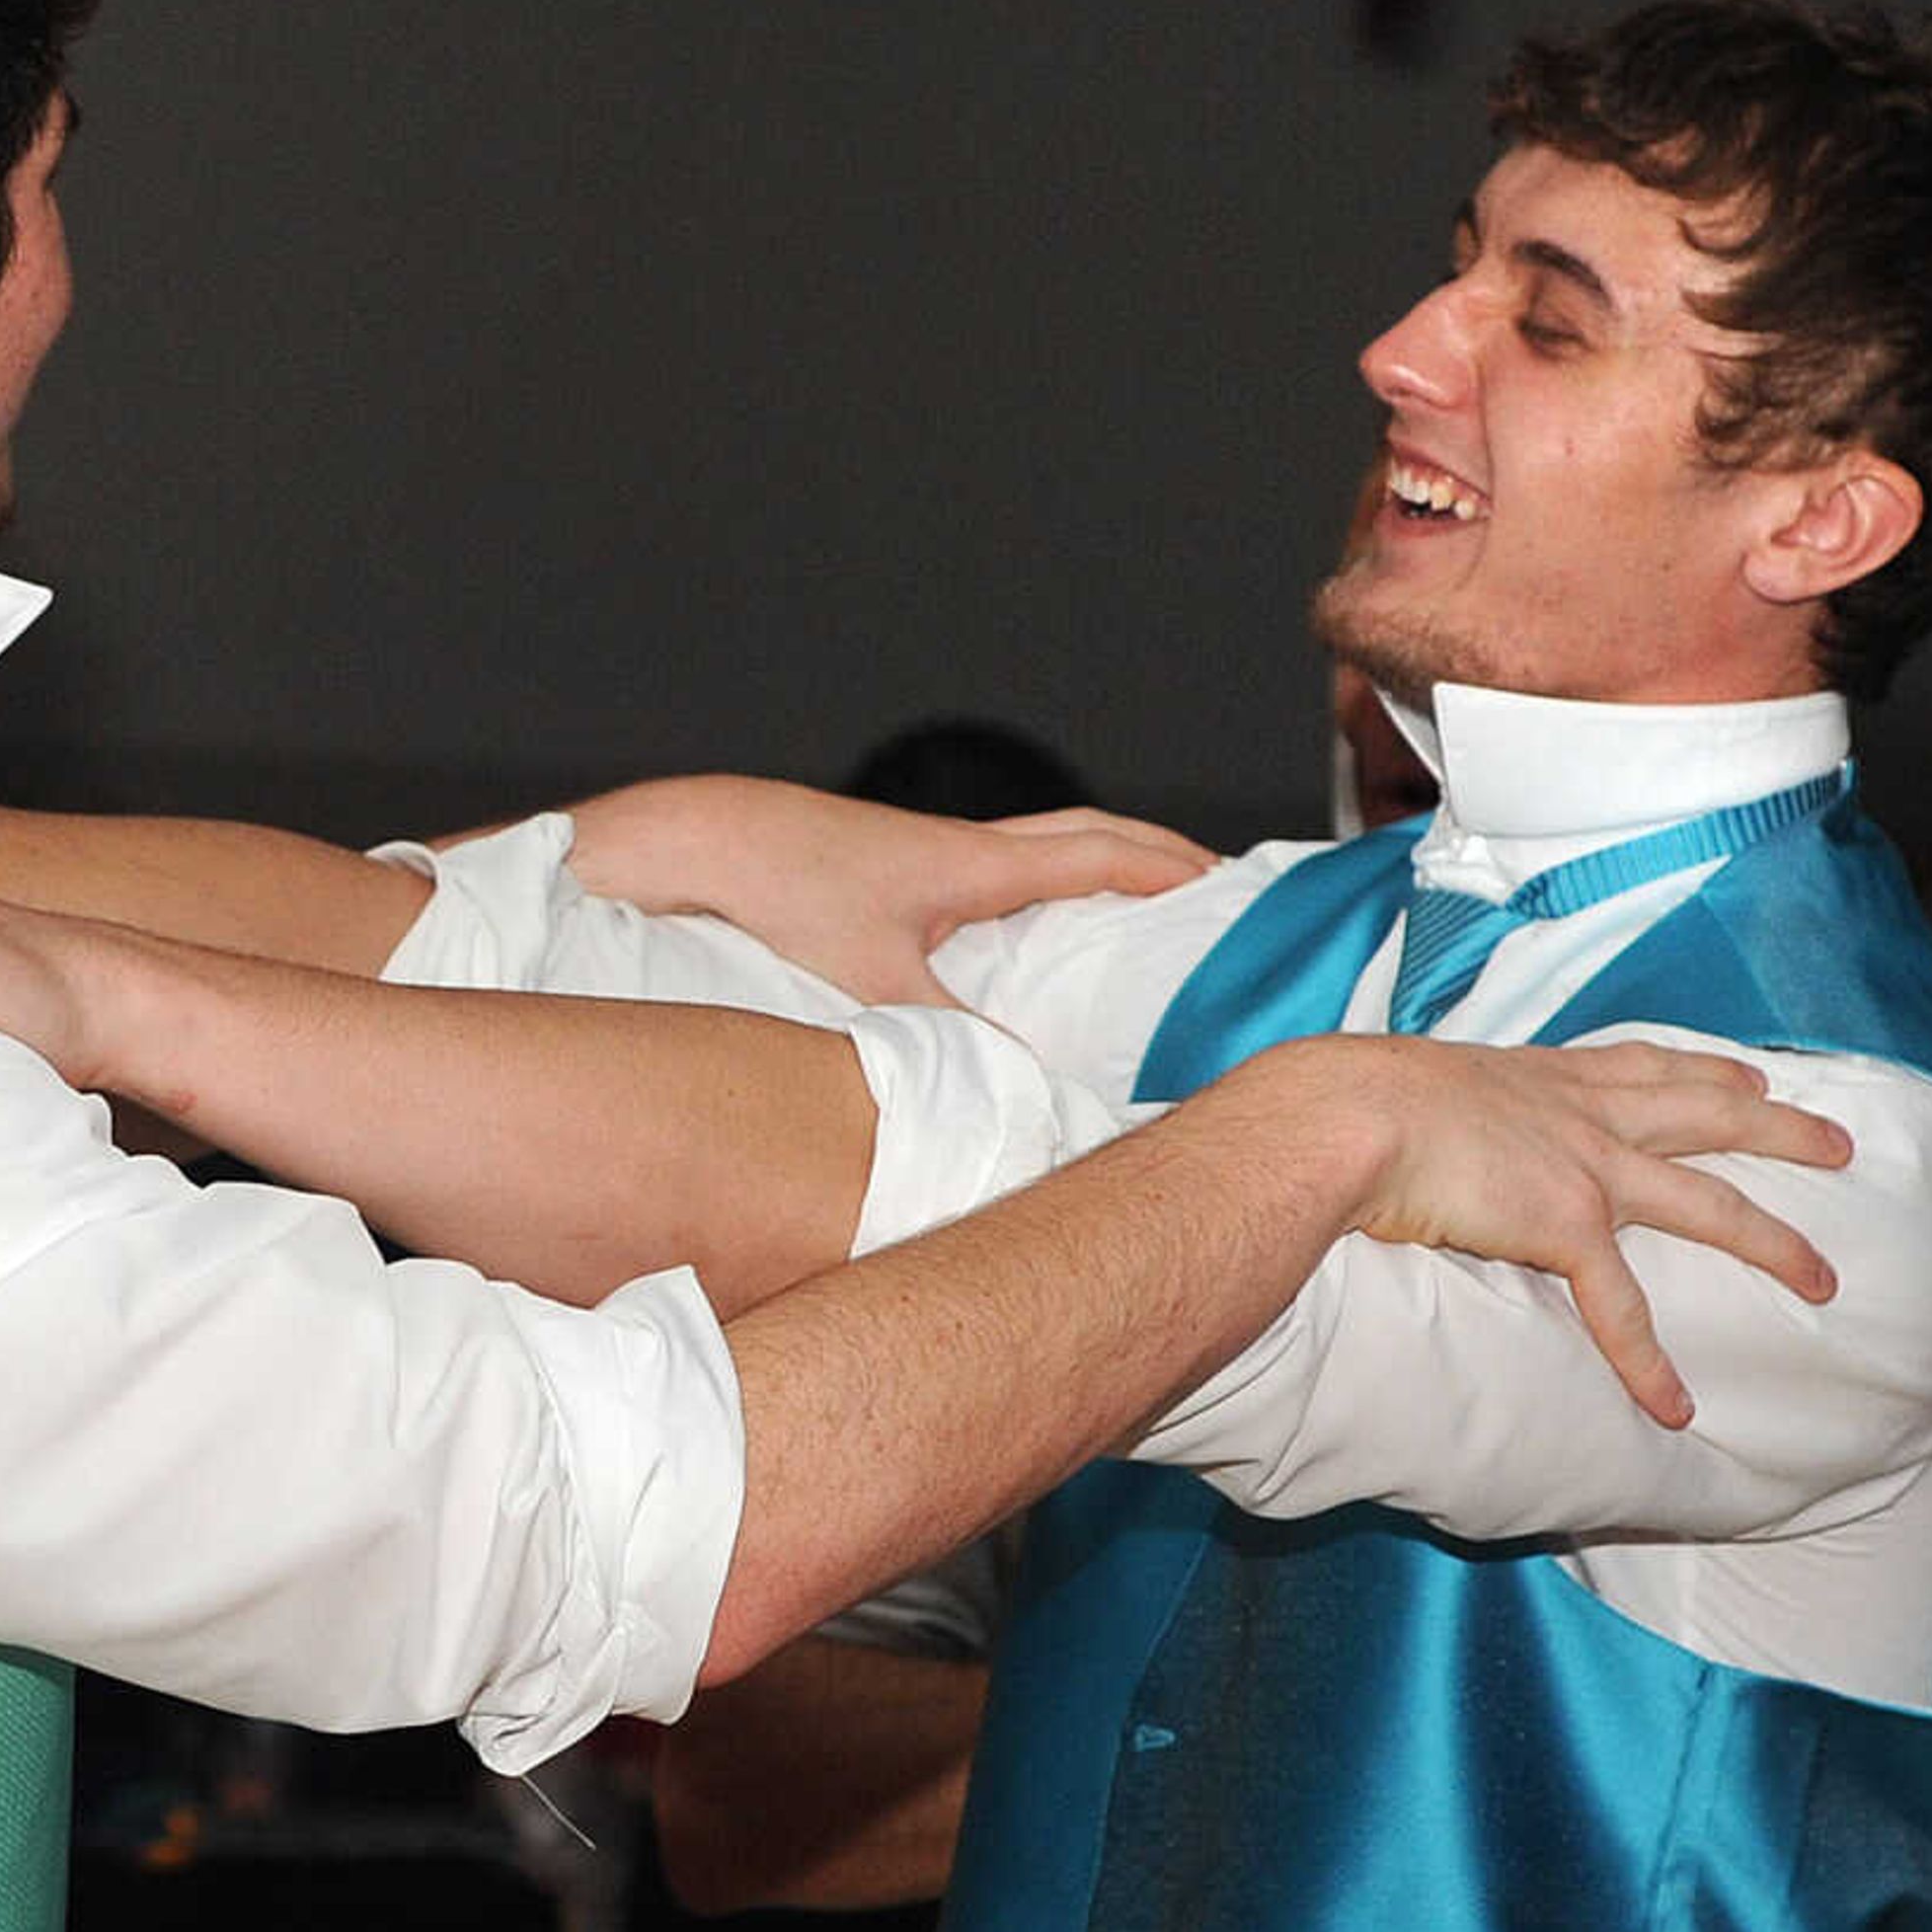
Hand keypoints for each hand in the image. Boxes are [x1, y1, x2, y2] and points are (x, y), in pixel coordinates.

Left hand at [562, 774, 1212, 1004]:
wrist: (694, 846)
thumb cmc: (778, 892)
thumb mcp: (878, 983)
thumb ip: (955, 1041)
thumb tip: (1023, 1094)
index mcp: (975, 862)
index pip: (1103, 855)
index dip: (1174, 873)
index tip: (1238, 892)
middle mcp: (961, 849)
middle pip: (1085, 836)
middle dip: (1157, 860)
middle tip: (1217, 895)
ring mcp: (927, 855)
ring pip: (1037, 851)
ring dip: (1096, 872)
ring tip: (1144, 921)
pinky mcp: (891, 872)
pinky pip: (991, 875)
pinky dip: (1033, 895)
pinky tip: (1026, 943)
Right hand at [1223, 1033, 1851, 1427]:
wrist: (1341, 1116)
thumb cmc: (1344, 1101)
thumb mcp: (1399, 1086)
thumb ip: (1419, 1108)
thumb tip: (1380, 1127)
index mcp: (1540, 1076)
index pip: (1642, 1065)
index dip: (1702, 1068)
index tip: (1748, 1071)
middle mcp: (1578, 1113)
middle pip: (1708, 1114)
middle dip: (1780, 1125)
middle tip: (1839, 1142)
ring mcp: (1584, 1166)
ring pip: (1709, 1204)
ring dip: (1774, 1241)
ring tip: (1824, 1278)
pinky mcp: (1566, 1225)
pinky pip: (1622, 1309)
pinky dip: (1649, 1364)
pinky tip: (1676, 1407)